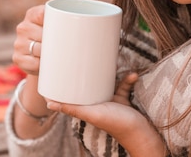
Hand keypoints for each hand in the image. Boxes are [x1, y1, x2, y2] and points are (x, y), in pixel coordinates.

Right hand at [12, 0, 63, 75]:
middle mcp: (22, 27)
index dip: (53, 21)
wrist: (41, 57)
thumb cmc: (51, 35)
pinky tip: (46, 64)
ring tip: (57, 55)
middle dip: (54, 41)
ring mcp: (18, 43)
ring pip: (39, 49)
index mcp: (32, 14)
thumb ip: (59, 9)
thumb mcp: (55, 21)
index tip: (63, 27)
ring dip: (49, 54)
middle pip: (43, 34)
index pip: (43, 14)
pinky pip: (33, 63)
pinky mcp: (17, 58)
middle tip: (65, 45)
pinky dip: (41, 66)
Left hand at [47, 73, 167, 156]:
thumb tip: (49, 104)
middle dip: (89, 72)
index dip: (65, 84)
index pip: (71, 95)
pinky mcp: (122, 98)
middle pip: (88, 85)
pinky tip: (133, 75)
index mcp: (87, 107)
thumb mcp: (93, 114)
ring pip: (106, 82)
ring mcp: (109, 100)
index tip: (60, 69)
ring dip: (111, 73)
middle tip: (89, 57)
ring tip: (115, 62)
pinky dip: (128, 79)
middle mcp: (96, 103)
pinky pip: (123, 84)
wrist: (141, 133)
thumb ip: (73, 109)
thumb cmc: (116, 124)